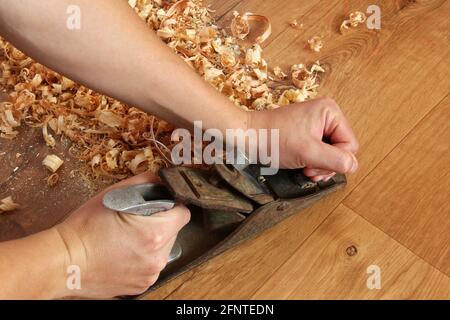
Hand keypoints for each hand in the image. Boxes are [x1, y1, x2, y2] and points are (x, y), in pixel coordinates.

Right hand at [54, 172, 189, 298]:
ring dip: (153, 242)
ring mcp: (149, 274)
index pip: (183, 213)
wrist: (63, 262)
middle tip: (138, 220)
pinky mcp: (140, 285)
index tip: (160, 204)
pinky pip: (151, 266)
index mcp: (155, 233)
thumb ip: (144, 182)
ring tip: (129, 237)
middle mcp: (157, 257)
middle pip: (174, 232)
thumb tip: (160, 178)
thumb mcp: (114, 194)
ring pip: (163, 250)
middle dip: (161, 223)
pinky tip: (124, 252)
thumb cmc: (85, 228)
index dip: (172, 205)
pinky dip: (143, 258)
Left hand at [249, 97, 358, 180]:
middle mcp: (326, 115)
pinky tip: (302, 165)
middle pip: (341, 149)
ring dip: (319, 166)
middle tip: (308, 169)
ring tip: (304, 168)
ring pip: (331, 153)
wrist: (247, 137)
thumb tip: (353, 166)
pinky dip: (313, 162)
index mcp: (330, 112)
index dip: (336, 160)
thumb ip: (335, 160)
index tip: (315, 165)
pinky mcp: (307, 132)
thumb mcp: (308, 152)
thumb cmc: (274, 140)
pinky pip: (320, 151)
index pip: (350, 144)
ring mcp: (316, 124)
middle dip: (326, 164)